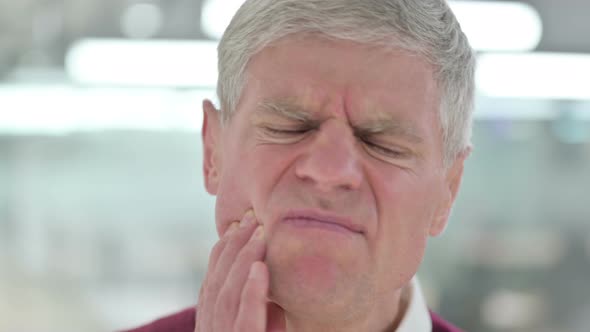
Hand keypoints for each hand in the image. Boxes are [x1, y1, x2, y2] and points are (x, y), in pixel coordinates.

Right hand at [195, 210, 270, 330]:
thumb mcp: (257, 329)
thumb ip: (259, 310)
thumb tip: (268, 282)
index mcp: (210, 325)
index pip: (211, 283)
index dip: (222, 251)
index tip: (237, 225)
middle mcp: (210, 330)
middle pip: (216, 282)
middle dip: (233, 245)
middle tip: (250, 216)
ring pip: (227, 294)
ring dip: (244, 259)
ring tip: (260, 233)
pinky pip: (247, 320)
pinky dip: (252, 292)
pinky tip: (261, 267)